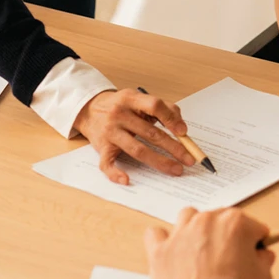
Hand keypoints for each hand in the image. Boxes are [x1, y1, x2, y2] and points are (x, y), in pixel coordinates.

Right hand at [74, 88, 194, 183]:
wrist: (90, 109)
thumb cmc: (121, 105)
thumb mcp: (139, 98)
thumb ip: (162, 108)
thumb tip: (181, 128)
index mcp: (131, 99)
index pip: (154, 106)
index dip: (171, 119)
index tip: (184, 132)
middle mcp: (119, 115)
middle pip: (150, 133)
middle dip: (173, 147)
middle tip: (189, 158)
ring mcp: (110, 132)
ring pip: (137, 149)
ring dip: (159, 161)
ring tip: (176, 169)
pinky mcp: (101, 147)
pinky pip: (107, 163)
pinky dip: (115, 173)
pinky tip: (127, 180)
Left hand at [145, 207, 274, 278]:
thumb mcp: (265, 278)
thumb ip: (264, 260)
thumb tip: (262, 256)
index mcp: (235, 222)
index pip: (252, 227)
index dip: (254, 244)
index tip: (252, 257)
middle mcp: (207, 221)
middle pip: (220, 219)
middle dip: (225, 237)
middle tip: (227, 262)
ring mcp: (181, 234)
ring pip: (188, 217)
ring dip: (194, 229)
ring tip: (198, 252)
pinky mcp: (160, 251)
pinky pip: (155, 234)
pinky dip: (162, 240)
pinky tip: (170, 252)